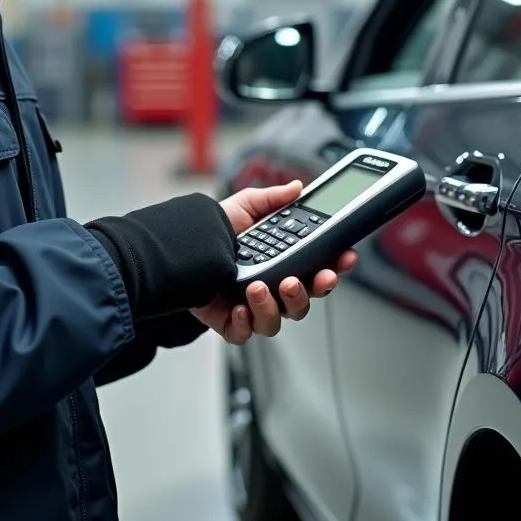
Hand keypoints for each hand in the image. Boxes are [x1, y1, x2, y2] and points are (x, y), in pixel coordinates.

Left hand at [190, 180, 357, 344]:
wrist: (176, 250)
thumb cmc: (213, 231)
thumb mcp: (245, 206)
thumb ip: (272, 198)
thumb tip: (296, 187)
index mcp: (282, 261)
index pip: (318, 267)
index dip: (335, 265)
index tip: (344, 256)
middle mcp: (272, 286)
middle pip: (305, 299)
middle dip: (309, 291)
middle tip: (296, 280)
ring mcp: (253, 307)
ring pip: (280, 320)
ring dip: (273, 306)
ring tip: (257, 287)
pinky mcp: (231, 322)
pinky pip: (246, 333)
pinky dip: (244, 323)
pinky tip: (239, 307)